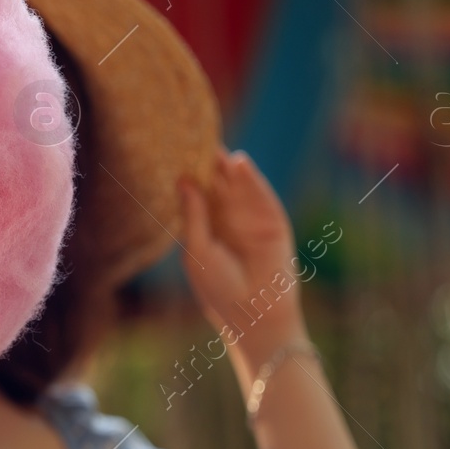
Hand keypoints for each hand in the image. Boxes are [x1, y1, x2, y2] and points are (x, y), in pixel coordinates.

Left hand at [179, 149, 307, 373]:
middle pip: (219, 184)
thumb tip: (184, 180)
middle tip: (195, 134)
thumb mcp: (197, 251)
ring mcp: (252, 220)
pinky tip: (240, 164)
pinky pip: (262, 196)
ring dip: (229, 166)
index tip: (175, 147)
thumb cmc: (219, 288)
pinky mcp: (274, 223)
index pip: (198, 193)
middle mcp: (229, 220)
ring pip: (240, 186)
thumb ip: (194, 215)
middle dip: (209, 162)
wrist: (253, 314)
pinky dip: (252, 180)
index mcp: (207, 227)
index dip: (190, 173)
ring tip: (215, 145)